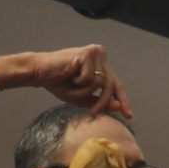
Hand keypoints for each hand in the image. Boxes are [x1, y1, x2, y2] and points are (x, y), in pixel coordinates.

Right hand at [0, 45, 129, 117]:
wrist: (39, 72)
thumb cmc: (59, 83)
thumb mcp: (81, 97)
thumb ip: (99, 101)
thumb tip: (118, 106)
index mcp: (100, 64)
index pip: (116, 84)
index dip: (123, 100)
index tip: (128, 115)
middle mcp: (100, 55)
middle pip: (110, 85)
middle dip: (102, 101)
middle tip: (93, 113)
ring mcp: (95, 52)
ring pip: (100, 82)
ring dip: (83, 91)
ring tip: (71, 86)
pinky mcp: (87, 53)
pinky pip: (89, 77)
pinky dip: (78, 83)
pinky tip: (69, 76)